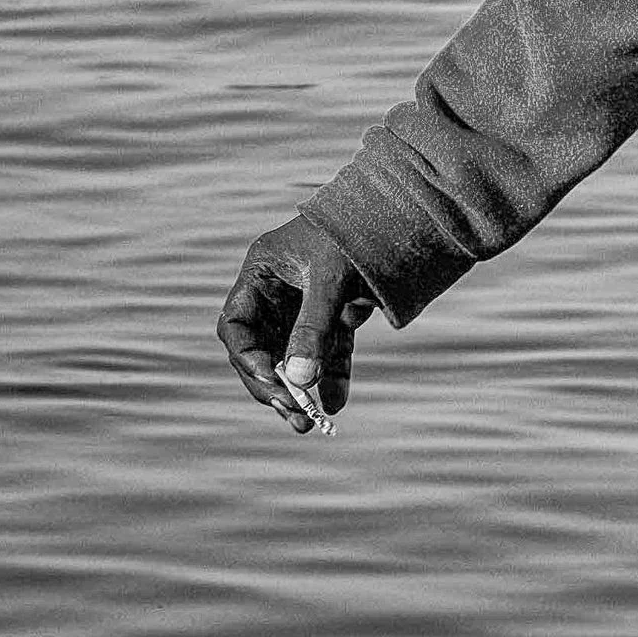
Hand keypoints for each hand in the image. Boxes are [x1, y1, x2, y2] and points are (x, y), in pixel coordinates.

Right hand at [216, 214, 378, 435]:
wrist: (400, 212)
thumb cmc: (352, 232)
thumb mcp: (330, 276)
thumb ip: (313, 326)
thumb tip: (300, 381)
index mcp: (261, 273)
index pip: (237, 326)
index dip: (247, 358)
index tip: (271, 382)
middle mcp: (276, 293)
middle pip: (263, 349)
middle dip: (274, 385)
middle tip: (291, 412)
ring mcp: (305, 307)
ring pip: (295, 358)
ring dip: (301, 390)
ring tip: (309, 424)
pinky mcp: (335, 317)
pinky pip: (328, 353)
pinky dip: (332, 376)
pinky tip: (337, 402)